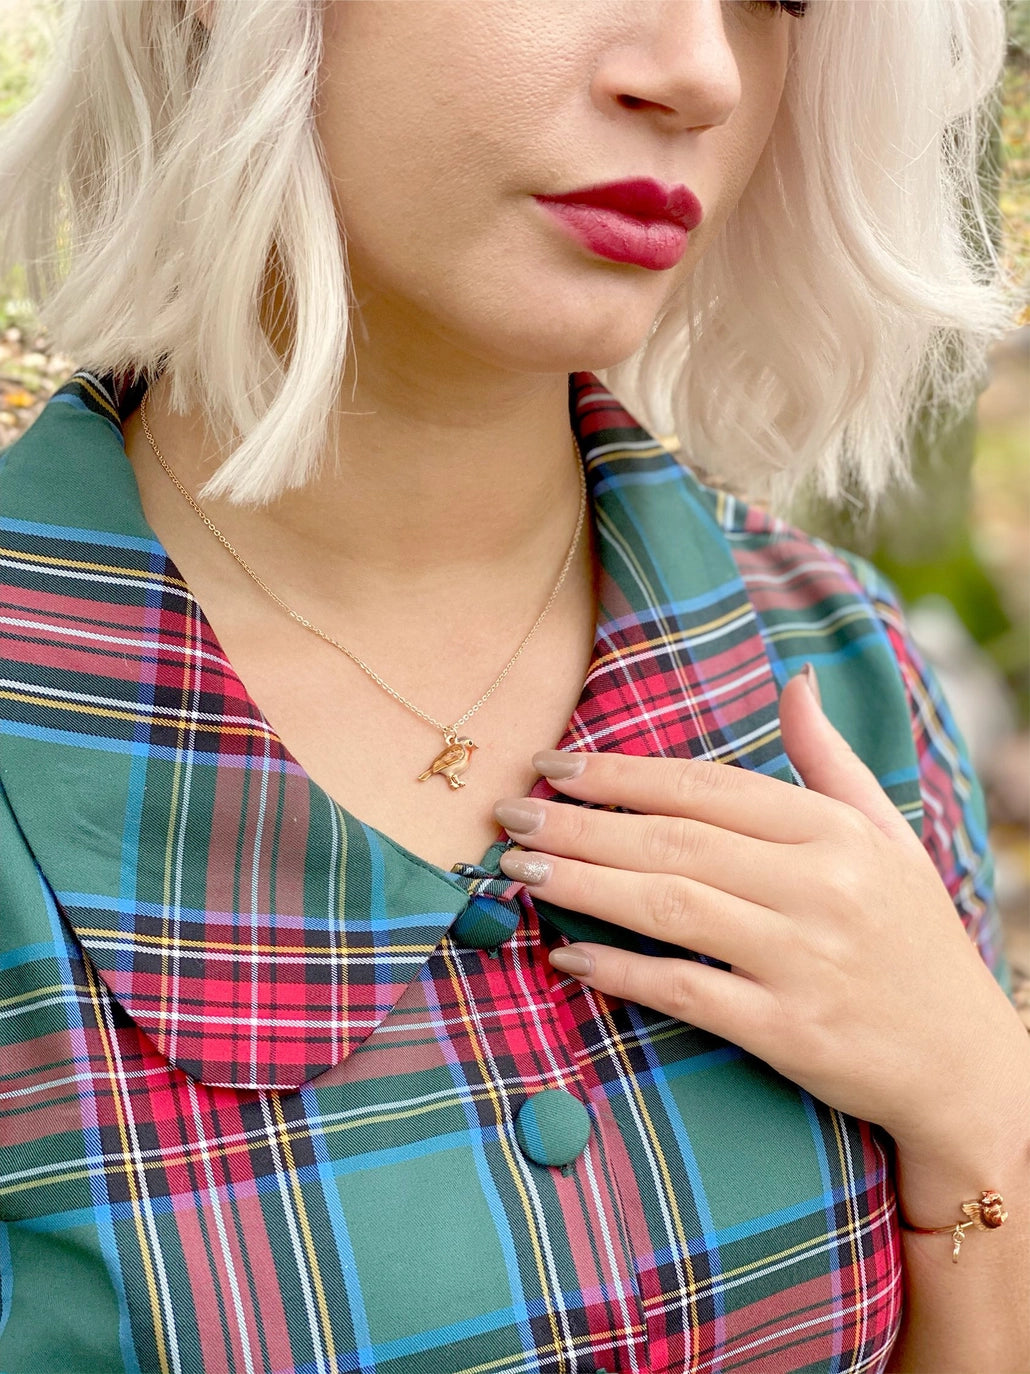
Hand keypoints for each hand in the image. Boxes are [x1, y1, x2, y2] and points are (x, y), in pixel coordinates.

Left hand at [496, 669, 1026, 1156]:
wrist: (965, 1064)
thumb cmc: (915, 938)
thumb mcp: (887, 835)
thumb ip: (829, 760)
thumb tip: (795, 683)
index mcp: (834, 833)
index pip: (707, 788)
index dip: (622, 774)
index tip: (554, 766)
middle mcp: (818, 888)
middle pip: (673, 841)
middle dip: (579, 824)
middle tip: (509, 814)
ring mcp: (801, 961)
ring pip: (668, 907)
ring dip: (582, 885)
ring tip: (515, 870)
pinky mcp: (787, 1031)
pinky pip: (685, 992)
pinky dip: (620, 973)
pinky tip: (566, 958)